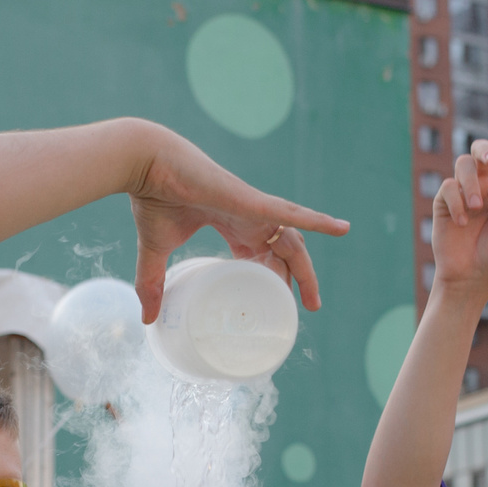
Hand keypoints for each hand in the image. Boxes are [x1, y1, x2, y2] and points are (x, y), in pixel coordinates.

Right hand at [125, 124, 349, 321]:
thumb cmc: (152, 199)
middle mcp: (249, 217)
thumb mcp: (157, 250)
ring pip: (292, 241)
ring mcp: (254, 208)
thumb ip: (154, 282)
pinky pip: (292, 214)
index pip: (262, 254)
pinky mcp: (253, 201)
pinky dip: (317, 221)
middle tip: (307, 308)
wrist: (146, 166)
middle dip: (297, 279)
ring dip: (306, 270)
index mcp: (231, 224)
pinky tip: (341, 228)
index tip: (276, 299)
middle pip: (283, 251)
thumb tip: (146, 319)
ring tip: (314, 301)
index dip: (272, 275)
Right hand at [429, 106, 487, 303]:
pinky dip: (458, 203)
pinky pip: (449, 188)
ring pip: (463, 165)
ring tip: (475, 208)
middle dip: (485, 148)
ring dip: (472, 185)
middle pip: (482, 150)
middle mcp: (484, 186)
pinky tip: (463, 222)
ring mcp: (463, 192)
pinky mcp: (444, 203)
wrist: (471, 275)